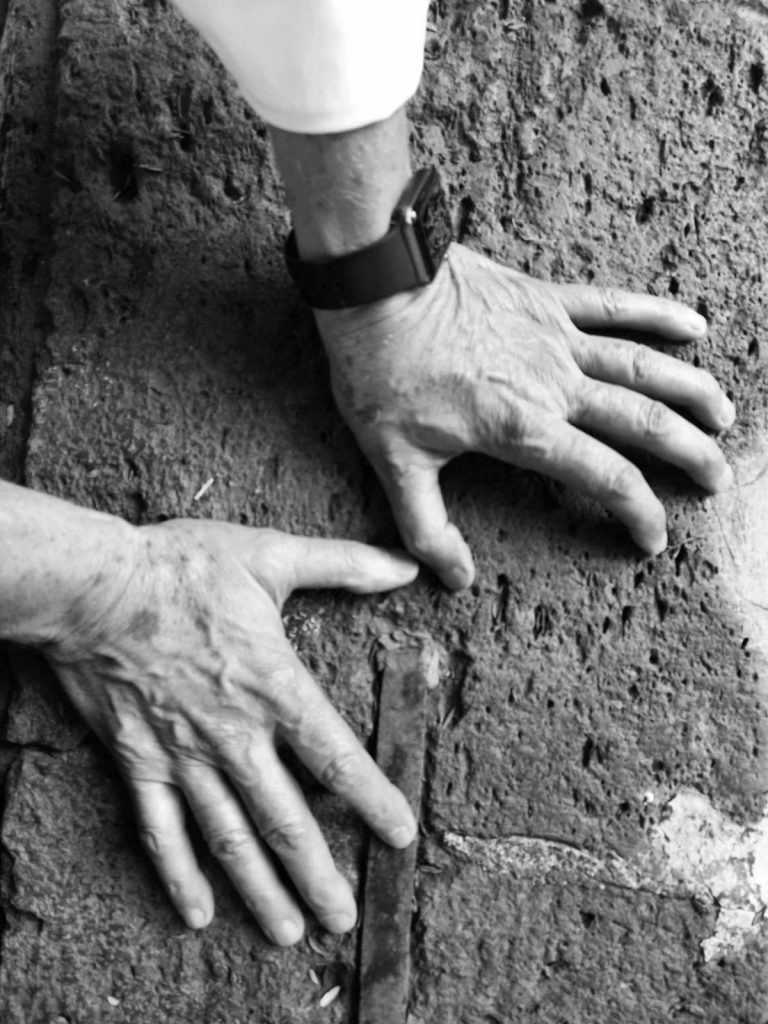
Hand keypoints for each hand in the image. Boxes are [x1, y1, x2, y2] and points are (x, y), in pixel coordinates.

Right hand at [43, 519, 417, 942]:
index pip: (335, 755)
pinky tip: (197, 912)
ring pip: (228, 837)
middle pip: (285, 818)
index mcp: (273, 685)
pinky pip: (159, 829)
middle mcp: (233, 734)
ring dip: (261, 889)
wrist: (93, 584)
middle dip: (318, 873)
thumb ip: (344, 564)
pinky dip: (178, 873)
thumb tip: (406, 568)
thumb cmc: (182, 566)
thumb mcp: (271, 554)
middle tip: (344, 919)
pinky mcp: (138, 761)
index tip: (400, 836)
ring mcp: (183, 754)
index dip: (372, 798)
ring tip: (289, 932)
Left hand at [315, 243, 735, 587]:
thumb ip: (426, 527)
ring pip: (643, 366)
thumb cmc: (381, 372)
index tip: (653, 537)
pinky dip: (656, 313)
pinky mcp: (547, 299)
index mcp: (523, 428)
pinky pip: (614, 304)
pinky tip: (693, 325)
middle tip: (719, 477)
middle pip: (642, 422)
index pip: (605, 477)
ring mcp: (556, 338)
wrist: (377, 284)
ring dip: (690, 391)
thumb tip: (456, 579)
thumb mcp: (393, 462)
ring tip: (724, 415)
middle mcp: (554, 385)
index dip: (639, 512)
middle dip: (689, 454)